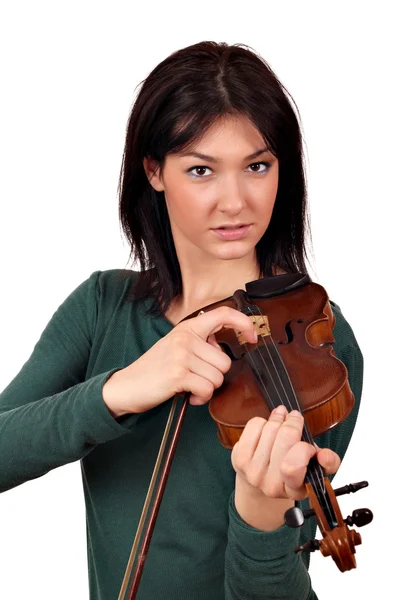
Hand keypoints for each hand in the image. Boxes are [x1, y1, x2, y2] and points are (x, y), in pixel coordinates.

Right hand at [102, 306, 256, 416]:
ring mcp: (182, 355)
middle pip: (225, 361)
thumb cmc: (154, 370)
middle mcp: (186, 337)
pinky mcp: (178, 374)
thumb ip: (199, 343)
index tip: (253, 337)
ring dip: (207, 389)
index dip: (244, 324)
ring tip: (190, 388)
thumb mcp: (177, 347)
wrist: (127, 386)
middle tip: (196, 379)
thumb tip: (221, 347)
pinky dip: (201, 398)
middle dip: (215, 376)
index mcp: (187, 327)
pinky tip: (188, 396)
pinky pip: (207, 389)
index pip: (223, 314)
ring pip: (218, 377)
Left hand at [231, 405, 340, 529]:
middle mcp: (271, 485)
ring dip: (278, 419)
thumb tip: (323, 455)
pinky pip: (255, 425)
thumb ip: (328, 462)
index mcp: (294, 490)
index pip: (294, 466)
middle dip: (293, 423)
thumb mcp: (314, 468)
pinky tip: (266, 428)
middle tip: (295, 418)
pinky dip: (263, 421)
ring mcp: (252, 472)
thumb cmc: (292, 468)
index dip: (304, 449)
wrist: (261, 478)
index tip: (308, 444)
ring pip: (270, 428)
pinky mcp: (239, 458)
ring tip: (281, 420)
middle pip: (284, 438)